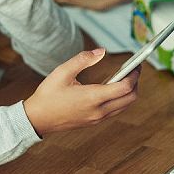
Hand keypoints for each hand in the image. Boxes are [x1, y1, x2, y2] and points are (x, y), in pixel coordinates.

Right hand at [23, 49, 140, 136]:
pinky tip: (112, 88)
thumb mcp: (62, 72)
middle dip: (135, 83)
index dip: (134, 75)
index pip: (124, 87)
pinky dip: (120, 99)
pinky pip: (115, 110)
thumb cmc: (48, 95)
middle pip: (130, 98)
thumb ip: (83, 59)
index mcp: (92, 98)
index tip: (136, 65)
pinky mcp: (94, 121)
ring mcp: (97, 118)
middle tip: (134, 70)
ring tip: (125, 77)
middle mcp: (98, 111)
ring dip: (129, 92)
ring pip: (124, 106)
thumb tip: (101, 51)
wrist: (37, 119)